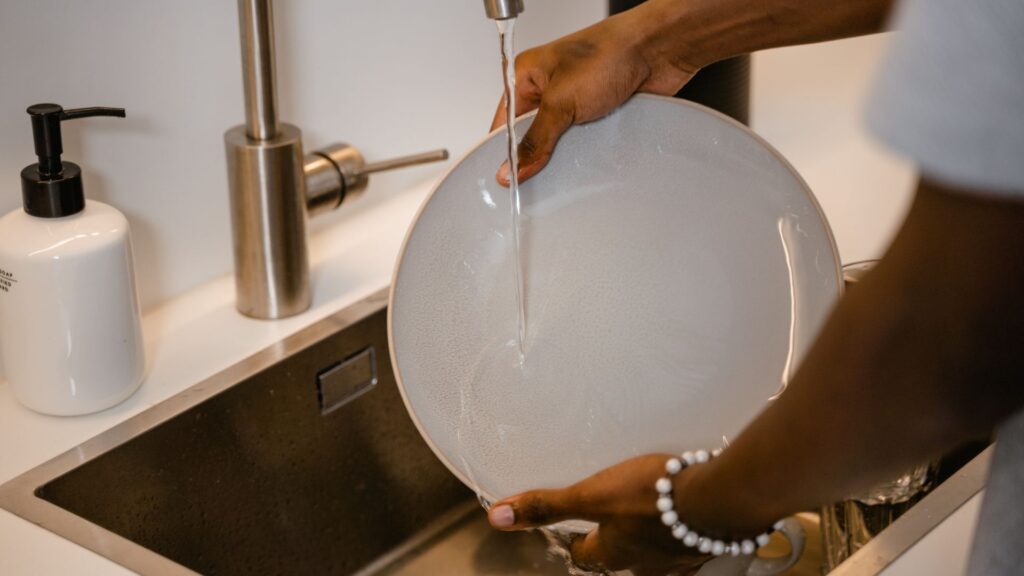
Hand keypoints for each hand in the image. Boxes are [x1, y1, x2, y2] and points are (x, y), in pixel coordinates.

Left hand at [486, 454, 710, 575]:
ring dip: (648, 534)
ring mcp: (679, 558)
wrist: (721, 497)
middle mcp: (645, 565)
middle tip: (612, 513)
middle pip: (621, 557)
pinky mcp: (706, 542)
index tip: (573, 528)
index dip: (576, 541)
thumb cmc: (655, 496)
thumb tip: (498, 517)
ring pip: (655, 551)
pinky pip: (686, 540)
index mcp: (614, 555)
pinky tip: (686, 511)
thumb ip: (547, 505)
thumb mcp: (592, 494)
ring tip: (648, 509)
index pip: (585, 556)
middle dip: (614, 539)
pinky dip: (680, 528)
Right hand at [491, 3, 697, 185]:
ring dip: (565, 155)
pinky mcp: (597, 113)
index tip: (508, 179)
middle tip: (537, 178)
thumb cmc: (610, 53)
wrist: (658, 50)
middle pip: (531, 135)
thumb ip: (536, 140)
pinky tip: (588, 159)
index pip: (504, 122)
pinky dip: (586, 152)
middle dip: (536, 156)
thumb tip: (512, 168)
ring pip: (559, 142)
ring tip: (567, 165)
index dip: (504, 152)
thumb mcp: (561, 101)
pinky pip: (583, 142)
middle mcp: (548, 88)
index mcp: (527, 75)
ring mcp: (574, 101)